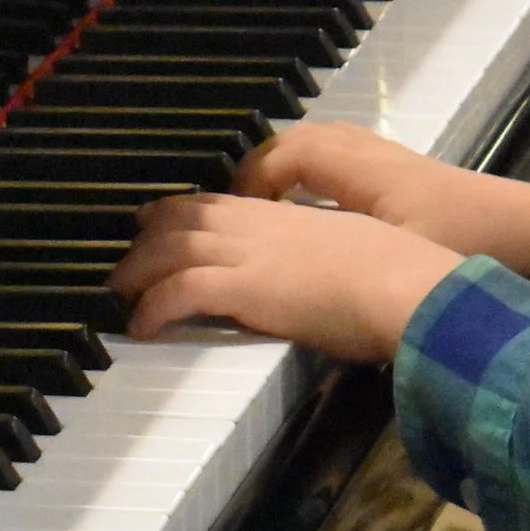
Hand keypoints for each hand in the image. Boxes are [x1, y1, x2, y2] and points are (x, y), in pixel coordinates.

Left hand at [109, 190, 458, 357]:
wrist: (409, 285)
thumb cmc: (401, 276)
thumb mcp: (357, 253)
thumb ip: (329, 260)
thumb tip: (327, 278)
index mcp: (289, 217)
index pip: (222, 204)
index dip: (184, 210)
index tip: (161, 217)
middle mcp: (262, 226)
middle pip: (187, 219)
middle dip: (151, 235)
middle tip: (128, 253)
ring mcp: (251, 253)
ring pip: (173, 249)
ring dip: (139, 270)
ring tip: (120, 293)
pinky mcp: (246, 286)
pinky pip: (181, 290)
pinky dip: (153, 306)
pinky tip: (141, 326)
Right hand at [237, 123, 529, 294]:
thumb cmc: (468, 242)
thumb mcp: (399, 257)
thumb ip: (342, 264)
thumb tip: (288, 274)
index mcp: (362, 169)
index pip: (286, 154)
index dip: (254, 181)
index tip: (240, 218)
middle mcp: (370, 154)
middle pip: (296, 144)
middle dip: (259, 174)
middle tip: (240, 212)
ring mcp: (388, 163)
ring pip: (318, 151)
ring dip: (285, 175)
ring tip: (265, 214)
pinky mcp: (404, 179)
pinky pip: (340, 165)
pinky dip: (313, 181)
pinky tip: (316, 221)